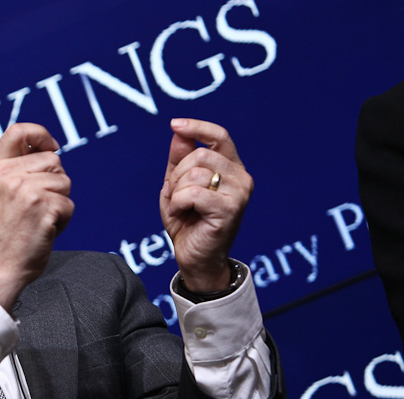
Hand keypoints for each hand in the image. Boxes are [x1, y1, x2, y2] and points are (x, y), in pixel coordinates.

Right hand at [0, 123, 73, 309]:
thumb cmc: (3, 233)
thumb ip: (16, 169)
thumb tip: (49, 149)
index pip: (18, 131)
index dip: (40, 134)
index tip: (51, 147)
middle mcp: (8, 175)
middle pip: (53, 160)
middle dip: (55, 182)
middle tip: (36, 207)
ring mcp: (26, 190)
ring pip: (64, 182)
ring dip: (60, 202)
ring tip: (39, 219)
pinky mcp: (43, 207)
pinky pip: (69, 204)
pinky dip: (63, 220)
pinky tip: (45, 230)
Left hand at [160, 119, 252, 291]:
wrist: (195, 258)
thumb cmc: (188, 223)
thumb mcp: (177, 186)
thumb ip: (179, 159)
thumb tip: (179, 131)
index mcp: (231, 168)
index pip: (219, 136)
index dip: (197, 127)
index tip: (175, 124)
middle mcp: (241, 178)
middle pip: (200, 155)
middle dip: (177, 174)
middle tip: (175, 195)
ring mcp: (239, 193)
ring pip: (195, 173)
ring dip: (176, 191)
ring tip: (179, 208)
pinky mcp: (230, 209)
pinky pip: (193, 193)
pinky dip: (177, 203)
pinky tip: (180, 214)